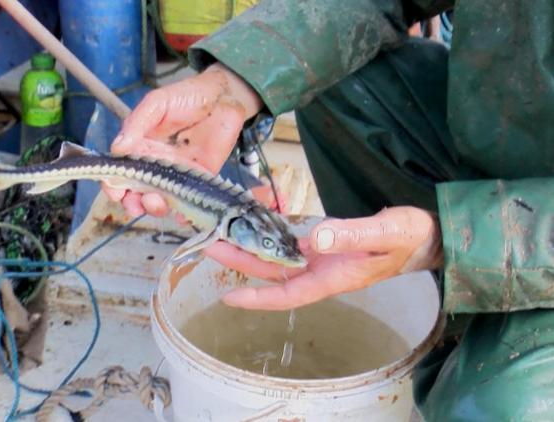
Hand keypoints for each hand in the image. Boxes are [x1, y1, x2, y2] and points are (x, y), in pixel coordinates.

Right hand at [102, 63, 263, 217]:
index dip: (113, 185)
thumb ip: (137, 124)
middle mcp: (155, 164)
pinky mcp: (199, 179)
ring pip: (160, 200)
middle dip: (132, 203)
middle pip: (137, 192)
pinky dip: (183, 214)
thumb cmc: (186, 96)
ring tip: (156, 202)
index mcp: (140, 147)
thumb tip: (117, 148)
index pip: (120, 171)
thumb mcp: (157, 103)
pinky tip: (181, 215)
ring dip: (154, 208)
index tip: (115, 192)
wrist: (224, 97)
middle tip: (136, 204)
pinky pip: (188, 201)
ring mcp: (177, 174)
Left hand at [203, 206, 443, 310]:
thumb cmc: (410, 238)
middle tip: (211, 246)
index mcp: (335, 277)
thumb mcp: (384, 233)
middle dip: (242, 263)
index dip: (259, 298)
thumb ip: (351, 235)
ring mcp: (323, 258)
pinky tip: (256, 225)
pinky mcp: (326, 245)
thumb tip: (316, 239)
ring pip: (279, 258)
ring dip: (251, 248)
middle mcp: (323, 272)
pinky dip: (273, 236)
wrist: (427, 235)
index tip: (229, 298)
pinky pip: (292, 244)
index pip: (289, 294)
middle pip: (274, 274)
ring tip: (223, 235)